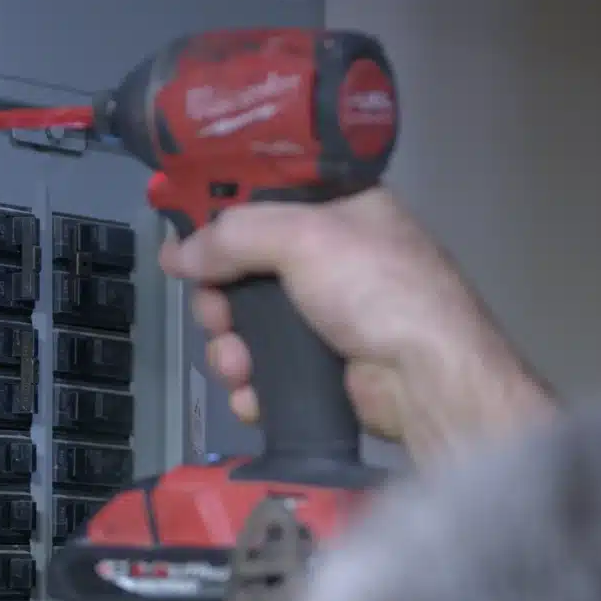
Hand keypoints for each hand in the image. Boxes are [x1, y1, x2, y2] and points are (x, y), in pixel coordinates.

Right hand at [161, 189, 551, 462]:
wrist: (426, 379)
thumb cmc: (374, 287)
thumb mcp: (302, 237)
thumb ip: (232, 236)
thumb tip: (175, 254)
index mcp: (343, 209)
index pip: (266, 204)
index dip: (222, 223)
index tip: (187, 245)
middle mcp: (335, 259)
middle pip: (246, 271)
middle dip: (220, 301)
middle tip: (217, 319)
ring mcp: (328, 318)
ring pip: (250, 326)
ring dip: (230, 350)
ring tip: (237, 368)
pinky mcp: (324, 368)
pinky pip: (268, 370)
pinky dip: (253, 385)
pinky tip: (252, 396)